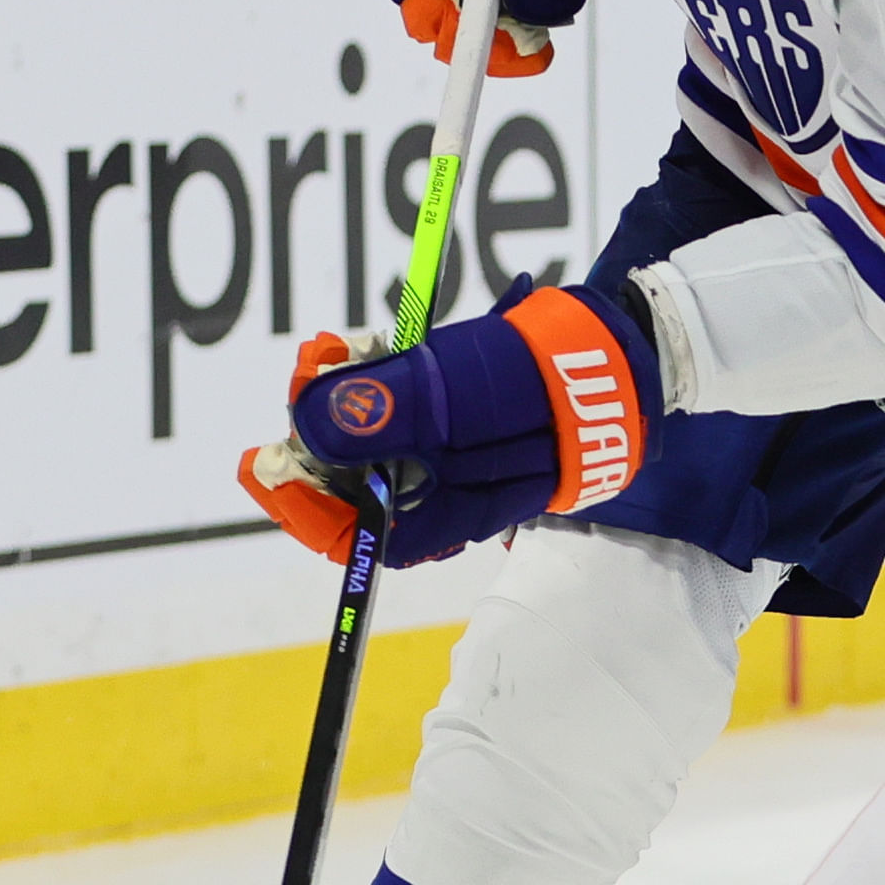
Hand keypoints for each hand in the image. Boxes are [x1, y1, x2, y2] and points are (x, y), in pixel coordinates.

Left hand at [240, 280, 661, 569]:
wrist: (623, 353)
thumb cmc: (545, 383)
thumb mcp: (456, 394)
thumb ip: (382, 411)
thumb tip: (303, 426)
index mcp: (450, 516)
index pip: (354, 536)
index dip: (300, 503)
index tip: (260, 461)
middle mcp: (450, 502)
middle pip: (357, 486)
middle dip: (320, 431)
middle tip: (309, 370)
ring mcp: (461, 465)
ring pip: (377, 448)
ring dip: (348, 400)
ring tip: (336, 350)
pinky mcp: (469, 429)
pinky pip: (407, 420)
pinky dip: (382, 387)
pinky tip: (369, 348)